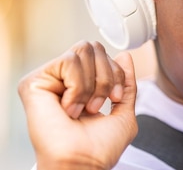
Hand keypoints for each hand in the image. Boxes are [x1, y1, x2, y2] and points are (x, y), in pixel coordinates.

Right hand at [18, 41, 137, 169]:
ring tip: (83, 109)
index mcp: (82, 86)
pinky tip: (68, 108)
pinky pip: (69, 60)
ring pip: (83, 50)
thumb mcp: (124, 110)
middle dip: (107, 75)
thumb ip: (126, 82)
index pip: (102, 56)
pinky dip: (78, 86)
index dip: (116, 73)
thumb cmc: (101, 147)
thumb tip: (125, 54)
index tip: (115, 98)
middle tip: (97, 105)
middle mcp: (64, 81)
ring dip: (93, 84)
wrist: (84, 162)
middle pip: (94, 47)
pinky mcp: (35, 82)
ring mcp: (49, 80)